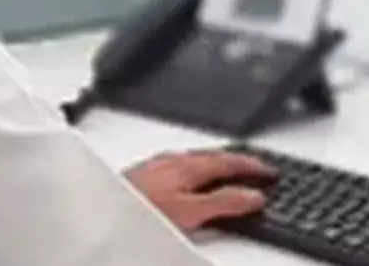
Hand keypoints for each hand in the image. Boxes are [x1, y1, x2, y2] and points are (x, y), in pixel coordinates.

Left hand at [124, 149, 274, 231]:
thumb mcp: (189, 212)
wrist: (98, 213)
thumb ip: (222, 203)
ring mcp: (156, 166)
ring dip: (216, 164)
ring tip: (230, 171)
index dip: (252, 166)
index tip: (269, 171)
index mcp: (187, 165)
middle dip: (237, 161)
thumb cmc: (138, 210)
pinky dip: (195, 169)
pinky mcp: (143, 175)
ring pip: (194, 159)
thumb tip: (252, 196)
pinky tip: (190, 178)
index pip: (229, 161)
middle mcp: (171, 160)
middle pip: (212, 156)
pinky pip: (179, 165)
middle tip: (256, 168)